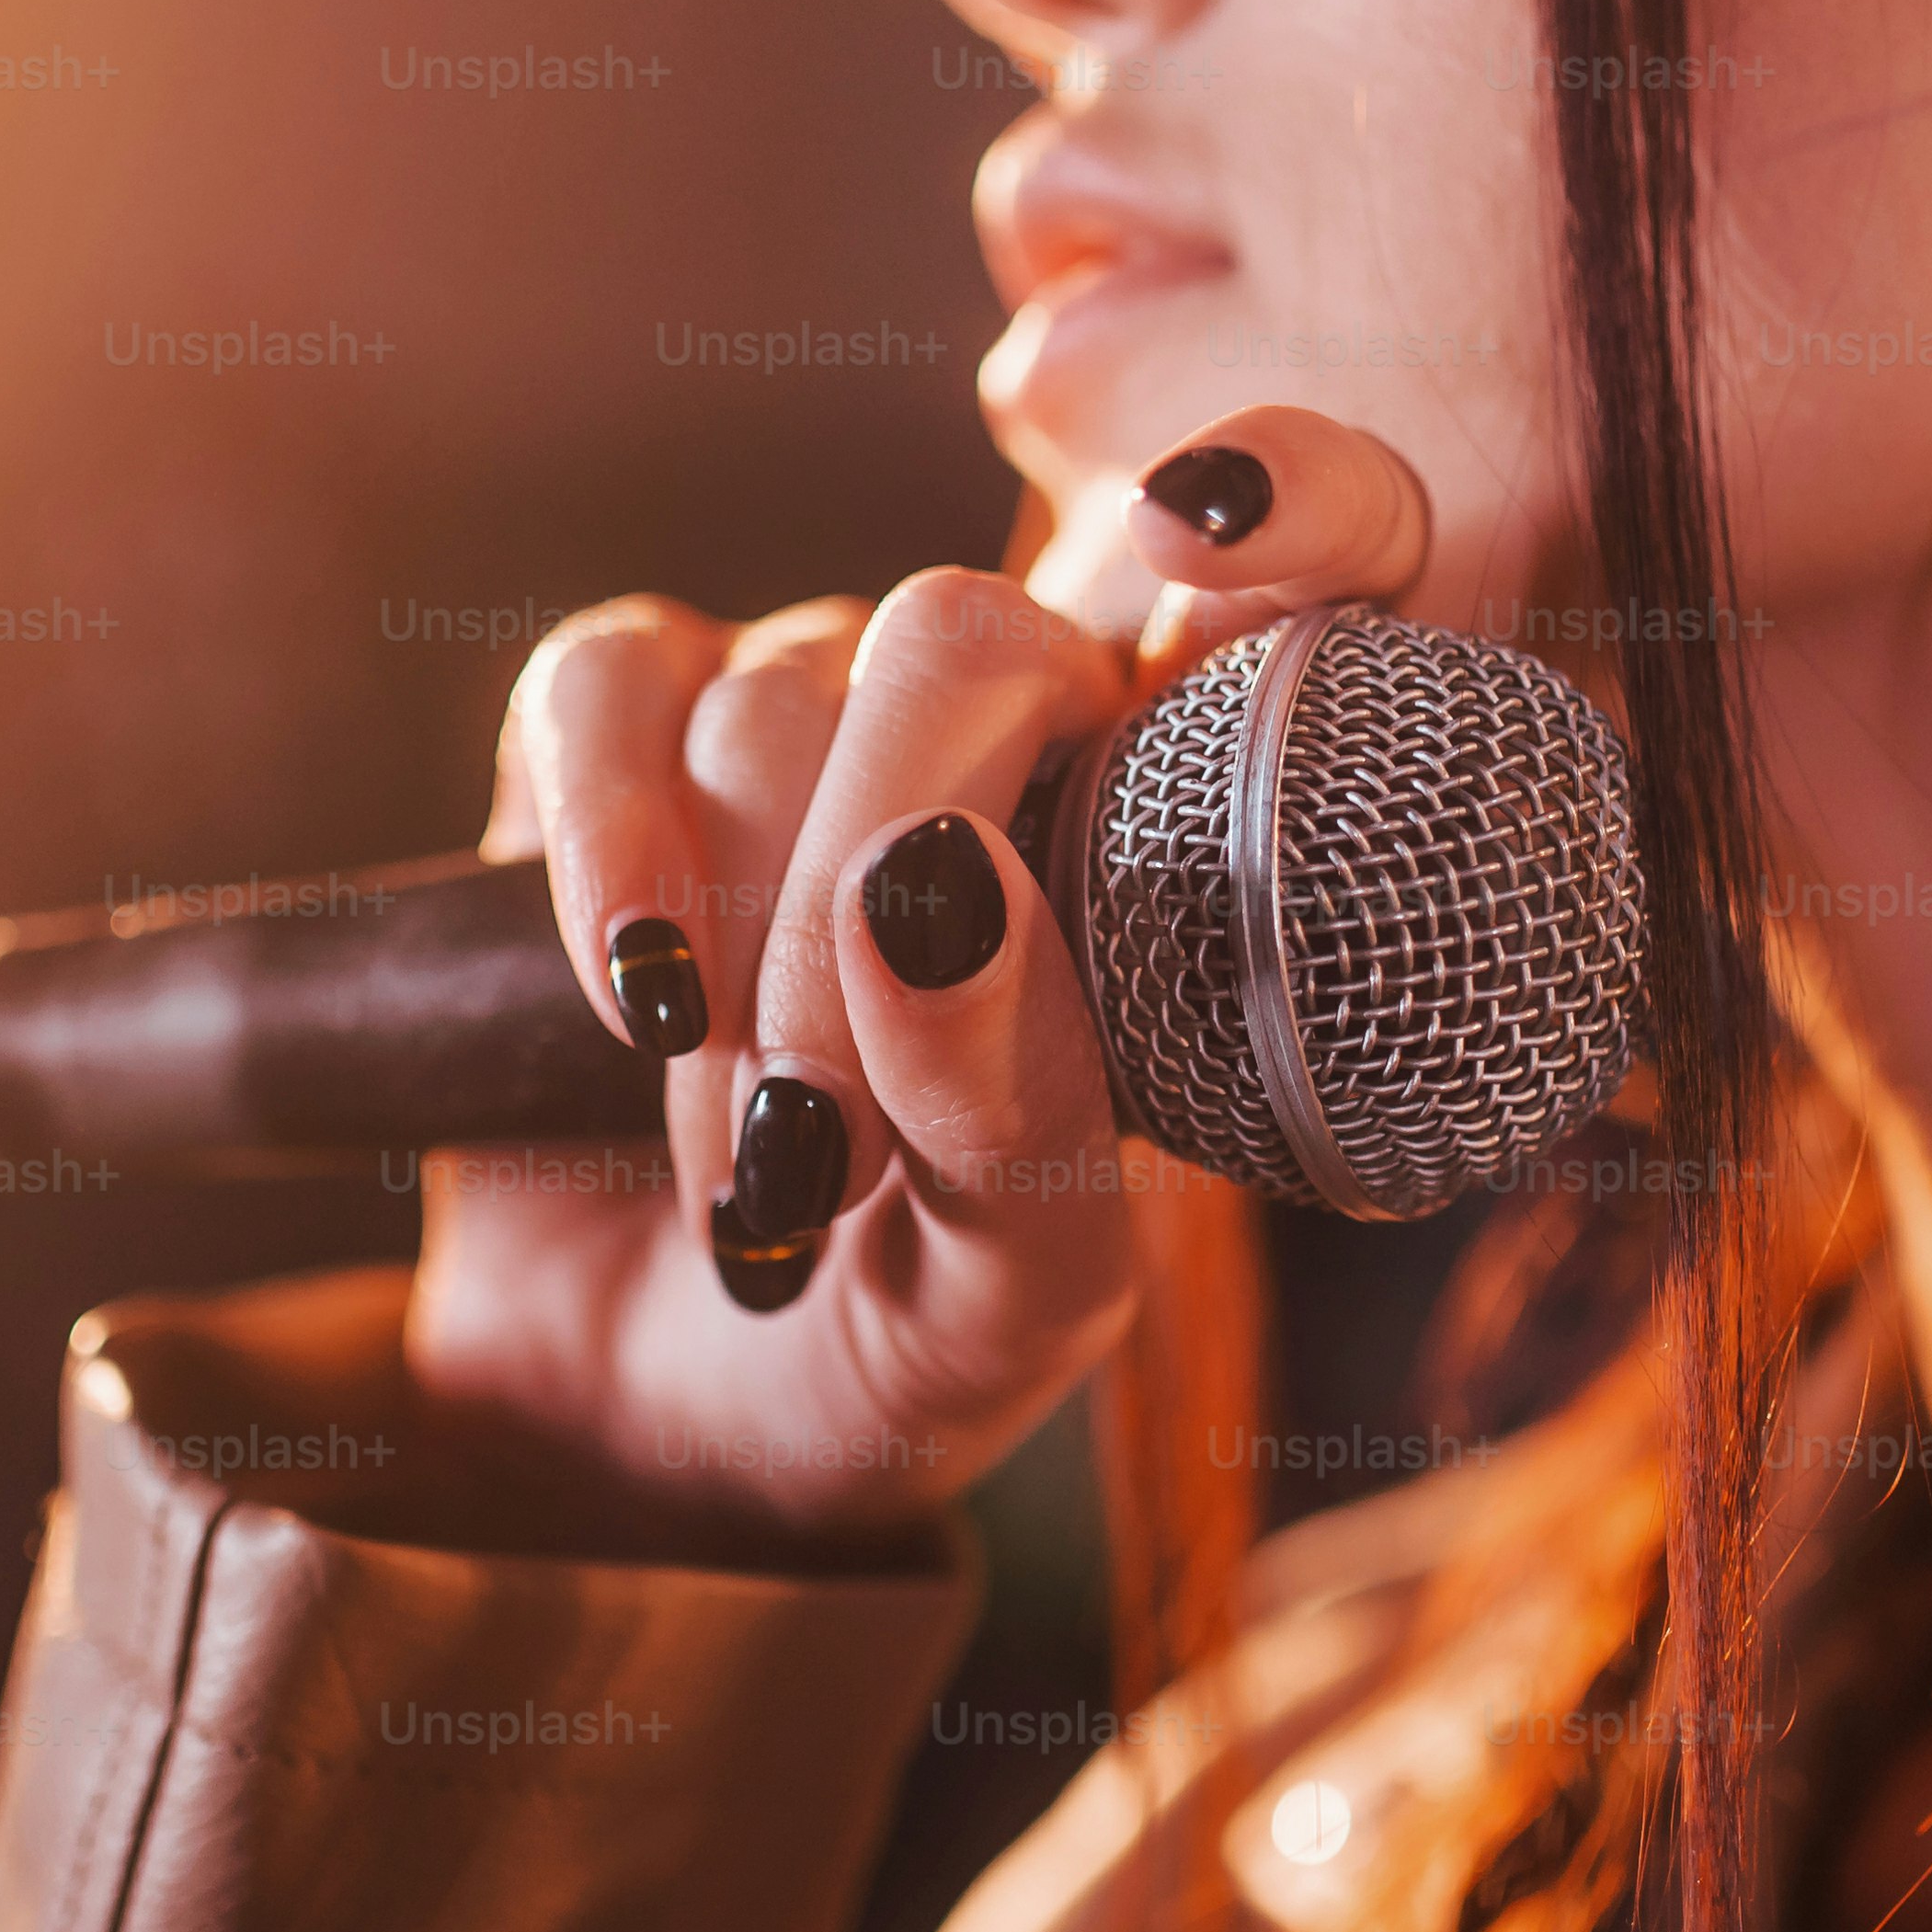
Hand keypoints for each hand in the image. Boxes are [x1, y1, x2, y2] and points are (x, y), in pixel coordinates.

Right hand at [403, 405, 1438, 1528]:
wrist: (638, 1426)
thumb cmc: (884, 1352)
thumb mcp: (999, 1305)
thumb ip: (1007, 1119)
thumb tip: (933, 889)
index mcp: (1194, 841)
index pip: (1322, 561)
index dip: (1302, 505)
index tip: (1211, 544)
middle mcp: (1020, 733)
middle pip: (973, 641)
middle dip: (883, 874)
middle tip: (832, 1132)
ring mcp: (813, 714)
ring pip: (782, 694)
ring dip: (744, 956)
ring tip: (753, 1172)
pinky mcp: (618, 728)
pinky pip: (609, 684)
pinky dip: (608, 838)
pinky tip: (634, 1000)